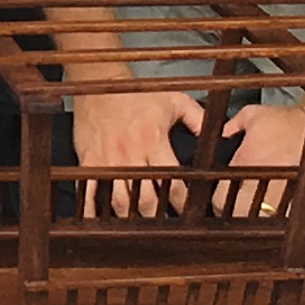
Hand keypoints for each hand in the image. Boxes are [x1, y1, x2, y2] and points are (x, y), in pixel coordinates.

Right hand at [67, 83, 197, 211]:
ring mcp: (107, 159)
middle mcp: (130, 153)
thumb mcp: (174, 100)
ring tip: (138, 223)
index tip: (185, 209)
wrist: (98, 80)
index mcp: (153, 140)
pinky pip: (89, 190)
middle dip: (156, 215)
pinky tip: (99, 218)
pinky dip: (93, 208)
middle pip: (145, 199)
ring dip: (130, 216)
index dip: (181, 201)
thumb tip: (217, 134)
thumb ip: (198, 118)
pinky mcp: (88, 160)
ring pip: (118, 201)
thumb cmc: (135, 92)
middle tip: (163, 223)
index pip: (172, 181)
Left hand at [211, 92, 304, 215]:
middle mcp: (260, 180)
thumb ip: (233, 124)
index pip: (220, 197)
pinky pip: (285, 218)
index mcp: (245, 162)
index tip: (224, 196)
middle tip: (240, 206)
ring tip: (262, 208)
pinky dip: (281, 216)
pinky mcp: (302, 201)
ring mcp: (281, 194)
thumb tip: (223, 132)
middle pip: (236, 214)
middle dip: (235, 212)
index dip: (219, 201)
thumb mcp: (255, 114)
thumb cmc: (294, 120)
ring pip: (260, 219)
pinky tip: (282, 207)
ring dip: (258, 215)